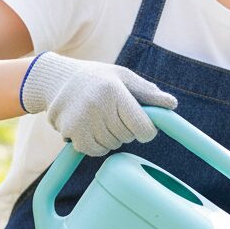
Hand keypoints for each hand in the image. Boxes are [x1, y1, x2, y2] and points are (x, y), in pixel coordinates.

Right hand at [21, 51, 177, 157]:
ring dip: (112, 138)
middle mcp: (97, 106)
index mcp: (115, 91)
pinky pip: (94, 151)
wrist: (57, 79)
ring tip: (103, 120)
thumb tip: (172, 105)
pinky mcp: (70, 132)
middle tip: (117, 116)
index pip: (142, 126)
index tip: (145, 128)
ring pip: (112, 145)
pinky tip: (93, 130)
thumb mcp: (124, 77)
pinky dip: (98, 145)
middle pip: (128, 137)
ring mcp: (81, 120)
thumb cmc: (99, 78)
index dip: (147, 131)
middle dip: (128, 131)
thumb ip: (148, 92)